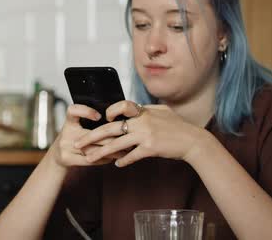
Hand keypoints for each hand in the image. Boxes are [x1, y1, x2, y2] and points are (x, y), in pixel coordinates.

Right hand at [50, 104, 126, 168]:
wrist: (57, 156)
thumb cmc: (73, 138)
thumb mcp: (77, 127)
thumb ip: (90, 124)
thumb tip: (117, 121)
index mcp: (69, 122)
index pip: (73, 110)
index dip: (85, 111)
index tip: (99, 116)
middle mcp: (66, 133)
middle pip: (91, 134)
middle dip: (111, 138)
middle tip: (126, 138)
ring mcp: (65, 146)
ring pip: (93, 149)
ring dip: (112, 151)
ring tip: (125, 150)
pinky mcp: (67, 158)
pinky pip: (89, 160)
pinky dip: (103, 159)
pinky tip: (112, 158)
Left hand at [75, 101, 206, 166]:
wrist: (193, 140)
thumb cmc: (177, 126)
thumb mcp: (162, 112)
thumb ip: (145, 111)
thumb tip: (133, 109)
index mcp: (143, 111)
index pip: (119, 107)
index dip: (107, 114)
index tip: (99, 120)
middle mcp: (141, 121)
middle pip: (110, 129)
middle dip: (91, 136)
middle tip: (78, 142)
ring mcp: (145, 135)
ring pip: (116, 144)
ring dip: (100, 152)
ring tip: (89, 158)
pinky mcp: (150, 148)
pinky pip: (131, 155)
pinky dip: (123, 160)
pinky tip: (116, 164)